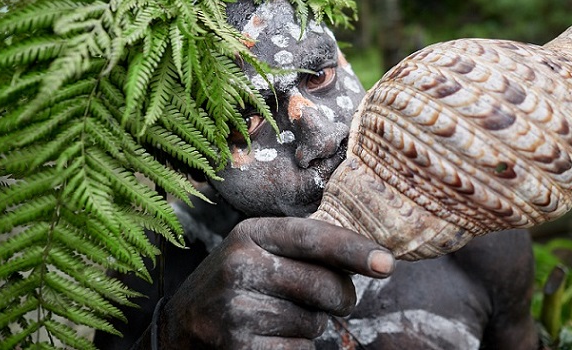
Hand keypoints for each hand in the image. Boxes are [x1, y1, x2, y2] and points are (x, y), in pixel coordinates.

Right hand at [152, 217, 394, 348]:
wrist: (184, 323)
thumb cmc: (239, 281)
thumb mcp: (261, 249)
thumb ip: (305, 249)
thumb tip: (372, 260)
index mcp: (251, 233)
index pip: (312, 237)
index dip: (353, 249)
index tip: (387, 263)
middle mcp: (240, 266)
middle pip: (322, 284)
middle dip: (341, 296)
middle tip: (333, 298)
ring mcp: (236, 309)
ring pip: (313, 322)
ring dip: (312, 323)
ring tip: (281, 314)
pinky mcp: (239, 347)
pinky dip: (298, 347)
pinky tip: (272, 336)